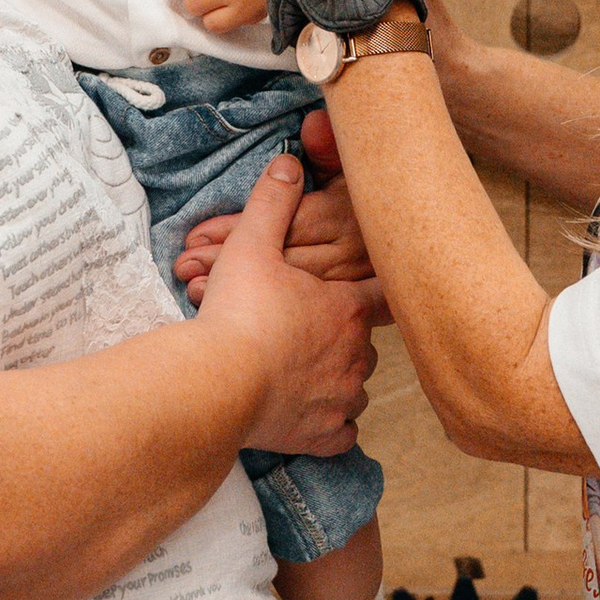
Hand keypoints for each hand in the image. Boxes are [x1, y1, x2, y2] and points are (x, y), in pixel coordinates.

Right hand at [189, 155, 378, 453]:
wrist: (217, 383)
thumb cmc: (237, 312)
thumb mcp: (250, 244)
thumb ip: (273, 201)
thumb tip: (289, 163)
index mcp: (348, 309)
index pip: (382, 293)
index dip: (369, 288)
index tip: (360, 289)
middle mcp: (357, 356)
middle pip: (364, 343)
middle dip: (342, 336)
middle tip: (307, 330)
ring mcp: (342, 399)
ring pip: (355, 388)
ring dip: (336, 379)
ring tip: (303, 369)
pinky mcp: (323, 436)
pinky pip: (341, 432)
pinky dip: (328, 425)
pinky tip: (308, 412)